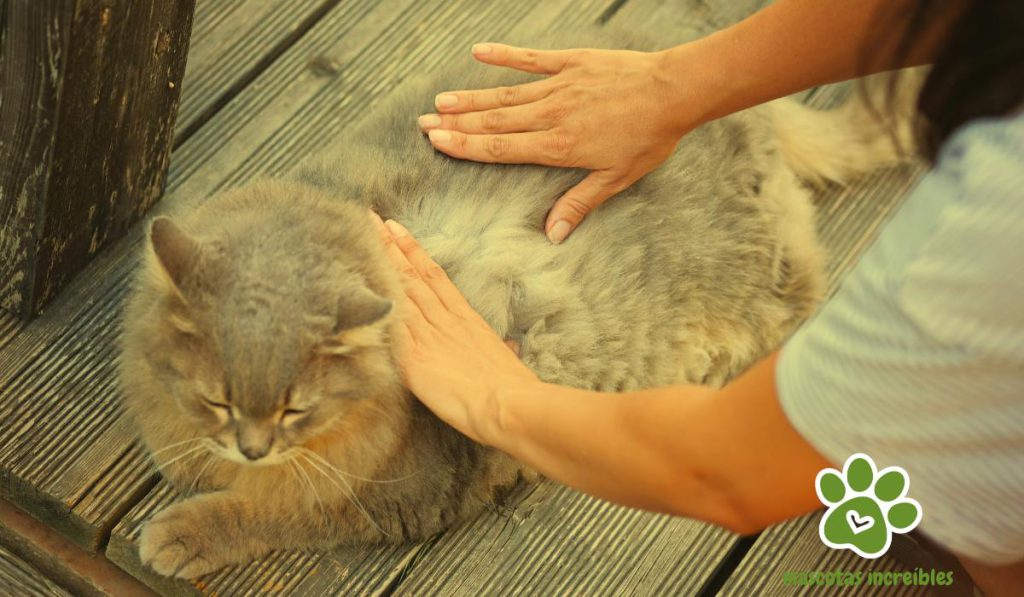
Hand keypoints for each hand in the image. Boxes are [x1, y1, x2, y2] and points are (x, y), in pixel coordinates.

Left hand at [370, 213, 539, 444]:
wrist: (508, 403)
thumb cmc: (512, 388)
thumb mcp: (506, 360)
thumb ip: (499, 350)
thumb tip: (508, 349)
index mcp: (466, 319)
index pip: (434, 275)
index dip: (413, 250)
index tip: (397, 229)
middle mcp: (444, 320)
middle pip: (411, 275)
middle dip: (389, 246)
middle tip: (369, 220)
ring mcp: (427, 337)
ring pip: (400, 291)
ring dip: (380, 265)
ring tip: (361, 240)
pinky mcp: (413, 358)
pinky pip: (390, 326)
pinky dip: (376, 304)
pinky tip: (358, 287)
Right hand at [418, 43, 694, 242]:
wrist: (673, 91)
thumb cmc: (648, 138)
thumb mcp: (616, 178)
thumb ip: (579, 203)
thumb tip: (553, 236)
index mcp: (557, 146)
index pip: (500, 148)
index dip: (465, 145)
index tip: (437, 141)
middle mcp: (550, 115)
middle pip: (494, 121)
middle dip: (457, 123)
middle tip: (423, 123)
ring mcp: (559, 85)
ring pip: (505, 93)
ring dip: (471, 98)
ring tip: (441, 100)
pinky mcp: (572, 62)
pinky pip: (532, 58)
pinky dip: (505, 55)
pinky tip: (479, 52)